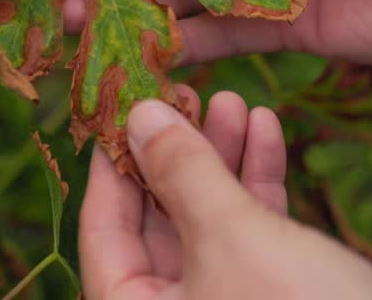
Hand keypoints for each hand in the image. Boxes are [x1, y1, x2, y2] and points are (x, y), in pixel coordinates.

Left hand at [80, 91, 371, 298]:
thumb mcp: (233, 237)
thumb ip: (182, 173)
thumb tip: (138, 115)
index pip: (102, 230)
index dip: (114, 160)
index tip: (125, 100)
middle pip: (156, 221)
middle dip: (178, 151)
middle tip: (189, 92)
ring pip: (207, 222)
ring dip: (222, 158)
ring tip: (236, 101)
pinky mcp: (268, 299)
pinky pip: (249, 237)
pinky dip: (257, 184)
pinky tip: (266, 130)